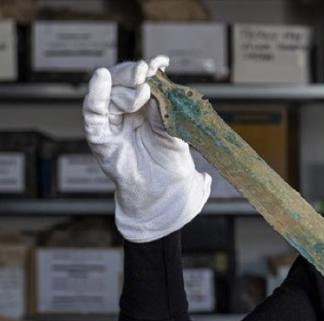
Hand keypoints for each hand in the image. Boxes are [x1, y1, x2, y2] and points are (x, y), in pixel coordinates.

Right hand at [83, 56, 210, 242]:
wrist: (166, 205)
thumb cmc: (175, 175)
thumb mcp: (179, 138)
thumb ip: (171, 116)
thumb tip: (167, 92)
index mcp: (150, 114)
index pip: (145, 84)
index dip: (151, 70)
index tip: (161, 62)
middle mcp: (129, 116)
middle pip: (123, 83)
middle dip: (133, 72)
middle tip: (147, 70)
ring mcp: (114, 127)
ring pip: (107, 94)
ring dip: (123, 85)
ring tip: (140, 87)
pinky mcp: (101, 140)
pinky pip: (93, 115)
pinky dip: (95, 95)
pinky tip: (101, 80)